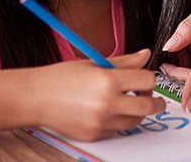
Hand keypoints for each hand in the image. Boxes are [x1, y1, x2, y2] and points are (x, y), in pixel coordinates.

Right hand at [34, 49, 164, 140]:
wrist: (36, 98)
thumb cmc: (63, 77)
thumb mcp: (96, 62)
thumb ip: (125, 61)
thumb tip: (146, 55)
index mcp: (109, 81)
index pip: (147, 80)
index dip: (149, 78)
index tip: (146, 77)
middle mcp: (107, 103)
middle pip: (147, 106)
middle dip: (155, 101)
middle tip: (153, 97)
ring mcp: (100, 122)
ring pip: (135, 121)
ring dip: (138, 111)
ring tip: (129, 101)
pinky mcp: (93, 135)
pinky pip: (118, 130)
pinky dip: (120, 121)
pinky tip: (111, 110)